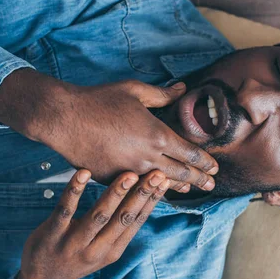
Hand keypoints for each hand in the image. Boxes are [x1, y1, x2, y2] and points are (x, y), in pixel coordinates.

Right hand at [0, 68, 217, 191]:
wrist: (64, 119)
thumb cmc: (99, 101)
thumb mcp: (134, 91)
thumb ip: (161, 94)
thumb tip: (182, 89)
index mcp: (157, 135)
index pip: (190, 154)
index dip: (205, 162)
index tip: (215, 167)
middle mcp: (148, 158)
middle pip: (181, 174)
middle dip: (199, 179)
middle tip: (210, 184)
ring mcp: (130, 172)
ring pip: (160, 185)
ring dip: (178, 187)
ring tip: (189, 189)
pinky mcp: (111, 180)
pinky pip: (136, 187)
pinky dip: (150, 189)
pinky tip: (154, 189)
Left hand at [12, 169, 169, 278]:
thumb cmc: (77, 255)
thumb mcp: (103, 249)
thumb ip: (119, 228)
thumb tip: (142, 199)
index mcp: (112, 250)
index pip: (136, 222)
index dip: (151, 201)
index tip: (164, 181)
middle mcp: (96, 249)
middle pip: (123, 218)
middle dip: (141, 195)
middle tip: (156, 173)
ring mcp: (74, 243)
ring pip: (98, 215)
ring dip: (115, 194)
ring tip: (129, 174)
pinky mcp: (52, 234)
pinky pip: (65, 210)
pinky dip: (74, 191)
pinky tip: (82, 174)